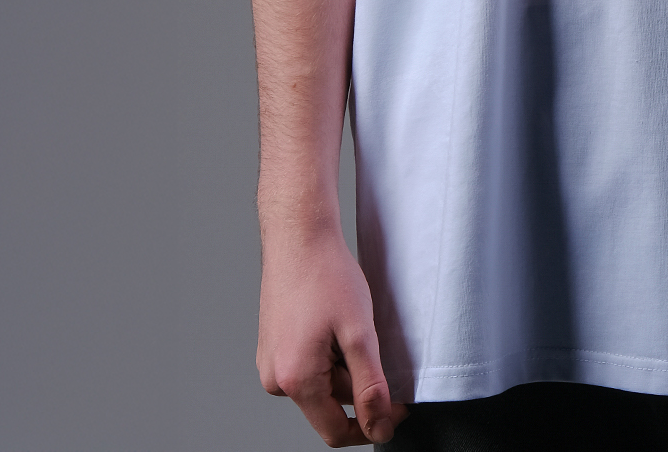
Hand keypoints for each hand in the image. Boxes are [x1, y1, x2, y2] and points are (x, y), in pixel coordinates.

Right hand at [257, 225, 405, 446]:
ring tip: (350, 324)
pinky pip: (307, 365)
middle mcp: (275, 379)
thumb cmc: (325, 274)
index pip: (335, 432)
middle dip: (358, 383)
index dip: (372, 423)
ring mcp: (271, 362)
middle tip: (374, 343)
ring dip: (343, 365)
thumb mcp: (359, 333)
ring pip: (320, 383)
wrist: (299, 235)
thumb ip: (370, 386)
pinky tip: (335, 321)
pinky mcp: (273, 346)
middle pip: (329, 404)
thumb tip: (379, 425)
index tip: (397, 406)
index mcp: (295, 381)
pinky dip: (328, 353)